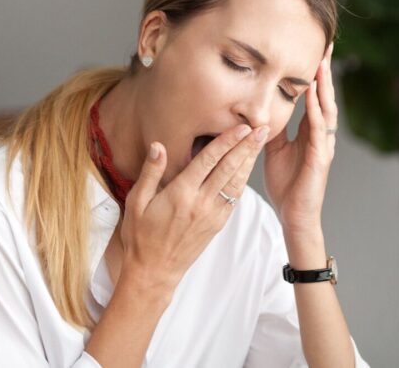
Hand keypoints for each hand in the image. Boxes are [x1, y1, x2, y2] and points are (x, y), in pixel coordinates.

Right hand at [119, 123, 268, 289]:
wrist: (154, 271)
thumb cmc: (141, 236)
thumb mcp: (136, 202)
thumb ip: (151, 172)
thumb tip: (159, 146)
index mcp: (181, 194)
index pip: (209, 161)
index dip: (227, 141)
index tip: (241, 127)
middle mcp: (201, 203)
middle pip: (229, 168)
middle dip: (247, 146)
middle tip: (262, 128)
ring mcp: (212, 215)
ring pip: (236, 182)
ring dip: (250, 160)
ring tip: (261, 142)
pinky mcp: (218, 224)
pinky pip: (234, 197)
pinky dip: (244, 179)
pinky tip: (249, 167)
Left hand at [263, 42, 336, 232]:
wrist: (294, 215)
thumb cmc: (286, 184)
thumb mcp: (273, 149)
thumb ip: (271, 128)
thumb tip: (259, 109)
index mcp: (310, 131)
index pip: (314, 96)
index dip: (315, 73)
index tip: (314, 49)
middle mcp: (321, 134)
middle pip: (325, 96)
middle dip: (325, 70)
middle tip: (326, 44)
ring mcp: (323, 145)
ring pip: (327, 109)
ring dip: (324, 86)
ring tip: (323, 63)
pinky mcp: (320, 158)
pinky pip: (319, 131)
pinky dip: (317, 112)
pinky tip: (314, 97)